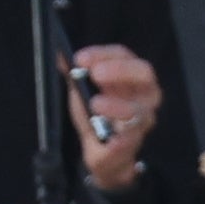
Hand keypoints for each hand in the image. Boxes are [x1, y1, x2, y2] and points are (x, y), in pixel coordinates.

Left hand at [68, 44, 162, 191]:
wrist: (102, 149)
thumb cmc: (97, 114)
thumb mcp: (83, 90)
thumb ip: (75, 73)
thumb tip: (60, 55)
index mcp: (131, 75)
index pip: (123, 55)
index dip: (102, 54)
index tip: (79, 59)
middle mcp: (144, 94)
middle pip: (144, 73)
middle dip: (120, 70)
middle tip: (95, 74)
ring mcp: (142, 119)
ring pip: (138, 110)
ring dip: (117, 106)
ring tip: (95, 104)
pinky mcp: (133, 142)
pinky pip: (129, 140)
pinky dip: (119, 140)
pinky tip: (109, 138)